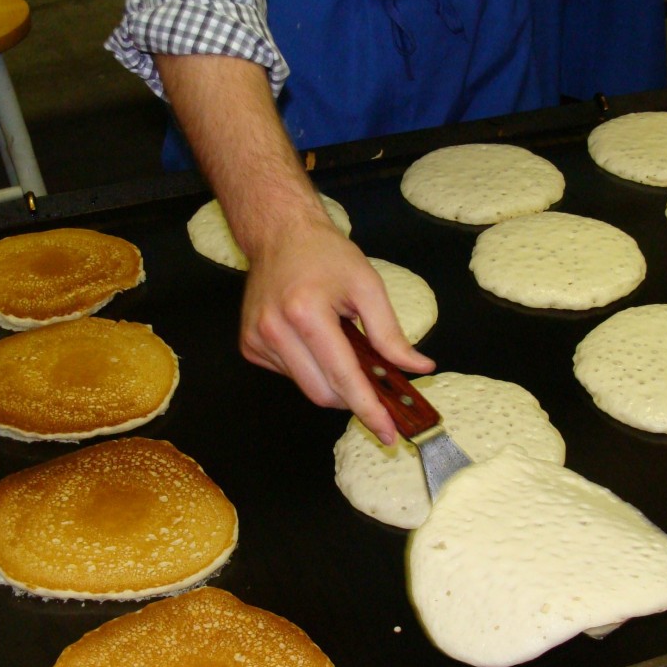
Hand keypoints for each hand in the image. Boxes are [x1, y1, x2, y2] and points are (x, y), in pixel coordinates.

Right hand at [240, 212, 434, 443]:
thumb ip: (391, 334)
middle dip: (353, 398)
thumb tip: (418, 367)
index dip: (368, 408)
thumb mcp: (367, 286)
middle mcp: (275, 330)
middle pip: (323, 392)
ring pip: (306, 387)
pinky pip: (290, 375)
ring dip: (330, 379)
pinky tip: (312, 340)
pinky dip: (310, 368)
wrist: (279, 234)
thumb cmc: (325, 255)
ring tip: (337, 343)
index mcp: (306, 312)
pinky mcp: (249, 345)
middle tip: (376, 388)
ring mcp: (257, 340)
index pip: (343, 376)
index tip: (388, 432)